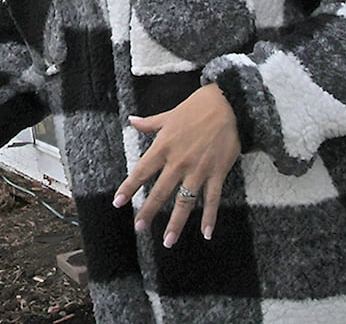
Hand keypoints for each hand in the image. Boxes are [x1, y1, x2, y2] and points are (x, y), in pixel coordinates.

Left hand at [112, 84, 240, 244]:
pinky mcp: (217, 173)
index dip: (129, 188)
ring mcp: (198, 170)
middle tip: (139, 228)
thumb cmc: (196, 107)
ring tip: (168, 241)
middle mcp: (178, 162)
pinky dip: (210, 217)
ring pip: (185, 202)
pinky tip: (206, 234)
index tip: (118, 202)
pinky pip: (212, 199)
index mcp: (163, 147)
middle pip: (160, 192)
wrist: (227, 104)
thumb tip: (131, 120)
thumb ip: (150, 123)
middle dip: (148, 212)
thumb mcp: (169, 114)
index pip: (141, 171)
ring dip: (176, 223)